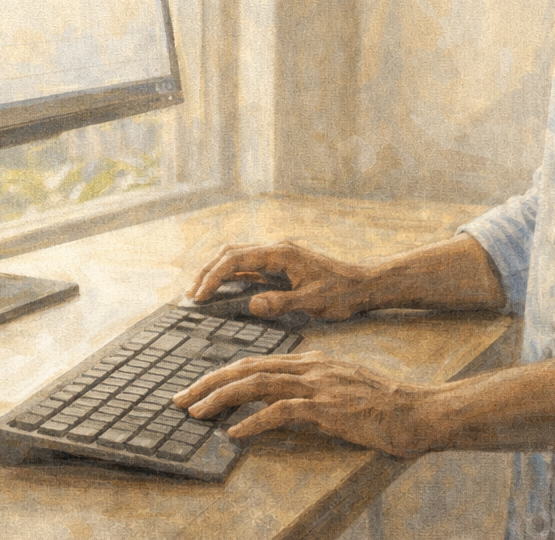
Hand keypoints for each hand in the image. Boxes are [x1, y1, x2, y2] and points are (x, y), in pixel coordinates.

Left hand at [172, 351, 437, 457]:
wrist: (418, 411)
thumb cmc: (384, 407)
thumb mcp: (341, 392)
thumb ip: (311, 394)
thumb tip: (278, 408)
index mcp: (310, 362)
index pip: (255, 363)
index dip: (222, 374)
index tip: (197, 388)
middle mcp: (309, 368)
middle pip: (246, 368)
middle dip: (208, 382)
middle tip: (180, 398)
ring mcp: (317, 386)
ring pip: (256, 384)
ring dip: (221, 398)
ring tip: (196, 412)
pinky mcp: (327, 408)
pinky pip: (281, 412)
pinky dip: (253, 421)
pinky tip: (234, 433)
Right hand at [186, 241, 375, 320]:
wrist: (363, 285)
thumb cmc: (342, 293)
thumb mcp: (314, 302)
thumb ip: (282, 303)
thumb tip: (252, 304)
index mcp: (281, 254)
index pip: (237, 259)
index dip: (214, 276)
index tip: (199, 296)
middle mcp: (276, 249)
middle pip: (231, 253)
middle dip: (208, 271)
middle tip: (191, 295)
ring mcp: (277, 256)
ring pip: (237, 256)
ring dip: (217, 271)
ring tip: (200, 292)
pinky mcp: (280, 265)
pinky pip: (248, 266)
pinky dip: (230, 275)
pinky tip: (223, 291)